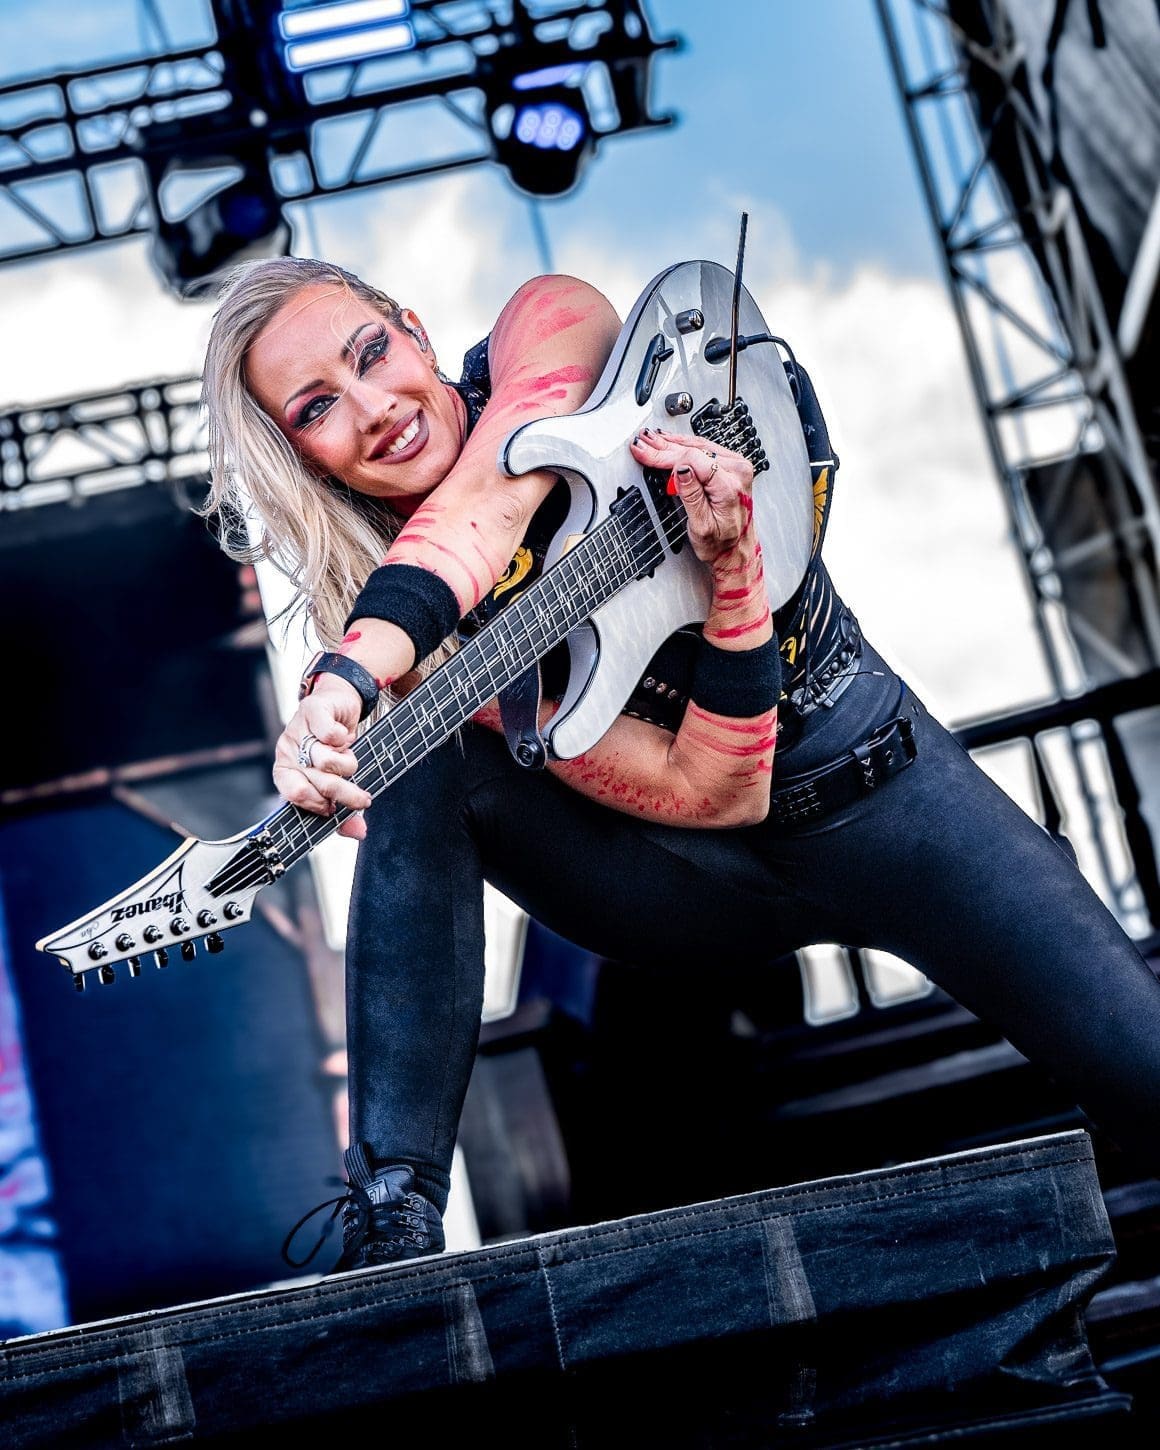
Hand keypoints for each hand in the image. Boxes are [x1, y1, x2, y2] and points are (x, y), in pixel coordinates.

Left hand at [272, 675, 373, 840]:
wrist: (338, 704)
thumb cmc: (333, 747)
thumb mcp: (336, 779)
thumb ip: (343, 810)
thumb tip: (359, 833)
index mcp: (286, 771)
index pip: (294, 794)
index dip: (317, 804)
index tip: (335, 809)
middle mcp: (288, 751)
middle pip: (317, 781)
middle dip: (345, 794)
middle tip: (363, 800)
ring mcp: (298, 730)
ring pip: (325, 760)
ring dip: (347, 764)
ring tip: (350, 759)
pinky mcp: (312, 711)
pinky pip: (330, 734)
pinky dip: (343, 739)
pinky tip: (345, 738)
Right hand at [628, 427, 754, 563]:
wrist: (737, 549)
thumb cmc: (721, 543)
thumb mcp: (701, 526)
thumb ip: (691, 496)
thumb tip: (682, 470)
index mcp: (729, 486)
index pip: (691, 459)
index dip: (665, 456)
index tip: (646, 454)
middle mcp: (737, 471)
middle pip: (694, 449)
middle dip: (664, 447)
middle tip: (643, 442)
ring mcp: (736, 466)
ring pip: (699, 446)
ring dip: (673, 444)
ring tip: (652, 440)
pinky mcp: (732, 466)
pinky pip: (705, 450)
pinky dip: (685, 447)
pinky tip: (672, 443)